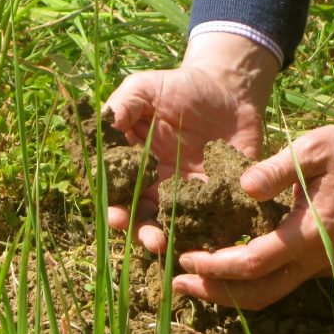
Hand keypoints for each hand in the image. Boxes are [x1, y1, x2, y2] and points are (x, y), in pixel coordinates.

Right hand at [105, 33, 278, 251]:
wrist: (228, 89)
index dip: (116, 208)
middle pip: (146, 220)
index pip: (120, 195)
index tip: (117, 215)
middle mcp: (160, 188)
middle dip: (145, 234)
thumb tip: (105, 125)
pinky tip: (212, 238)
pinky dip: (212, 231)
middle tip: (152, 240)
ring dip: (174, 240)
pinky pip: (217, 220)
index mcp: (136, 168)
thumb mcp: (146, 88)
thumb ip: (123, 106)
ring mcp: (191, 196)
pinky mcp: (222, 197)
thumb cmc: (181, 87)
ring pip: (178, 228)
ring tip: (174, 245)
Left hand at [173, 69, 333, 308]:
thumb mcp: (314, 146)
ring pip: (276, 290)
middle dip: (216, 294)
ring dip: (236, 289)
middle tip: (178, 284)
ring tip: (200, 278)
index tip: (183, 258)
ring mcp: (333, 264)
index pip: (252, 264)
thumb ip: (275, 170)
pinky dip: (261, 277)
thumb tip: (241, 189)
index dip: (214, 267)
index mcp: (313, 233)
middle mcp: (322, 259)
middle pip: (260, 294)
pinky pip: (293, 278)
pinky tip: (238, 261)